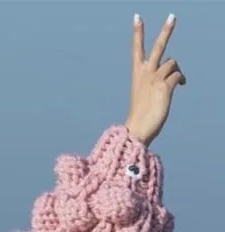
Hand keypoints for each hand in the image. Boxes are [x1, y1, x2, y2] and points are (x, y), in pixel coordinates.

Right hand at [126, 14, 185, 146]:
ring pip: (173, 62)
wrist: (136, 130)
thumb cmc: (141, 116)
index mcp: (137, 75)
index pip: (136, 50)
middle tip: (173, 16)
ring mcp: (154, 79)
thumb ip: (157, 82)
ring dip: (177, 70)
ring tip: (177, 82)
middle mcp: (145, 74)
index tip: (137, 17)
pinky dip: (180, 79)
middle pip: (158, 47)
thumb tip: (175, 76)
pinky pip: (177, 75)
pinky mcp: (164, 86)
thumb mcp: (146, 96)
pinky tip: (180, 86)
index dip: (137, 33)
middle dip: (166, 31)